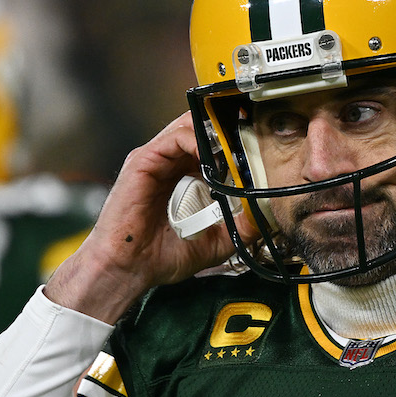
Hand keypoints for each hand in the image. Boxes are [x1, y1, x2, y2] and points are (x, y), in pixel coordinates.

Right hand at [45, 112, 256, 322]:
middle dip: (227, 129)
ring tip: (235, 147)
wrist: (128, 269)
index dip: (233, 143)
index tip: (258, 145)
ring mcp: (154, 160)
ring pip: (188, 127)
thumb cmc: (160, 257)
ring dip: (215, 133)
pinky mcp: (142, 161)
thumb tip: (267, 215)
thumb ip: (240, 227)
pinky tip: (213, 156)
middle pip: (200, 129)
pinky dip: (197, 140)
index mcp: (183, 178)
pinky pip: (173, 138)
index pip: (211, 147)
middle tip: (253, 135)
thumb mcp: (214, 242)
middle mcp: (168, 164)